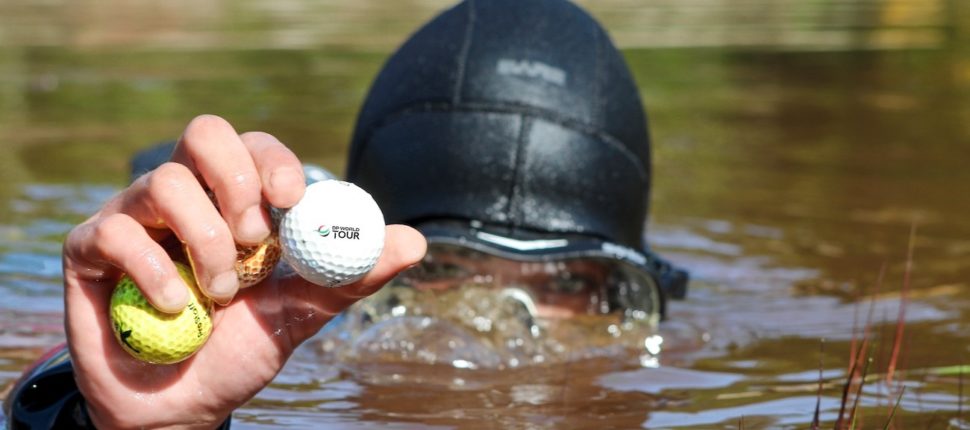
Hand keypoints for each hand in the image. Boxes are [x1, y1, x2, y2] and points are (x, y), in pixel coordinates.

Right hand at [62, 115, 426, 428]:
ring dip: (204, 242)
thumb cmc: (238, 349)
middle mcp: (183, 196)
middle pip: (204, 133)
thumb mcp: (299, 313)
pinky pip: (116, 232)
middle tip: (255, 239)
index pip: (252, 144)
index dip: (273, 159)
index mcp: (232, 200)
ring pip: (165, 183)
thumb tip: (414, 241)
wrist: (180, 406)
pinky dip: (156, 272)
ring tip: (219, 294)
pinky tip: (178, 310)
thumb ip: (348, 276)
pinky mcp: (89, 249)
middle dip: (237, 184)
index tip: (292, 198)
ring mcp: (133, 217)